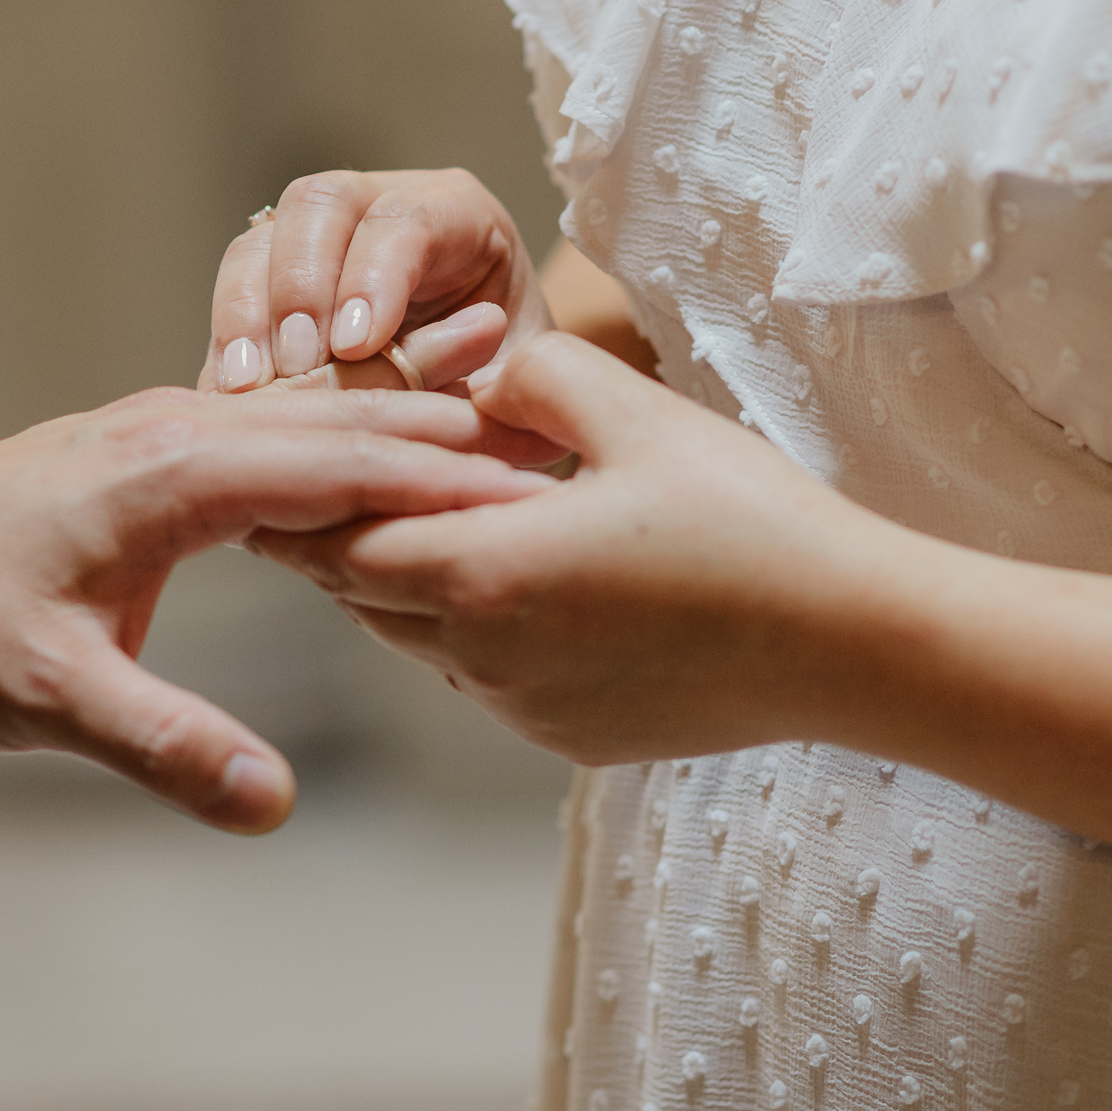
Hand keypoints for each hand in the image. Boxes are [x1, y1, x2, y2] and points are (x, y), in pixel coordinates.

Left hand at [0, 386, 554, 831]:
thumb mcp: (49, 697)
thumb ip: (166, 746)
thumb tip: (274, 807)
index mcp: (174, 471)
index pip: (345, 467)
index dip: (447, 490)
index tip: (544, 508)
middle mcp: (182, 428)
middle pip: (349, 423)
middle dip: (457, 443)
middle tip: (569, 460)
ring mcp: (168, 429)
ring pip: (318, 418)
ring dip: (412, 433)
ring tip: (515, 448)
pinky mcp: (156, 451)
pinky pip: (281, 433)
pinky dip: (354, 443)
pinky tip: (394, 466)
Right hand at [201, 169, 551, 391]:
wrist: (479, 410)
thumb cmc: (508, 391)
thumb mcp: (515, 388)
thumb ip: (491, 377)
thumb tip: (474, 363)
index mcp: (463, 216)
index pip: (408, 218)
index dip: (376, 275)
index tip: (357, 346)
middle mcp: (383, 207)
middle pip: (322, 204)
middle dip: (302, 283)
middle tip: (299, 363)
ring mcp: (319, 240)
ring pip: (263, 238)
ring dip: (249, 310)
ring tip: (251, 384)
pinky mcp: (272, 284)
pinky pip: (234, 288)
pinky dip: (228, 337)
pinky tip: (233, 391)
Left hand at [249, 333, 912, 764]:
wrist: (850, 645)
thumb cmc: (749, 520)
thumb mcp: (634, 411)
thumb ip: (532, 374)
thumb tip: (474, 380)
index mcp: (485, 573)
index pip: (337, 544)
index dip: (296, 504)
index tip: (261, 469)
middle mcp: (484, 657)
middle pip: (364, 596)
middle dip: (337, 540)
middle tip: (303, 488)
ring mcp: (524, 708)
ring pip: (420, 640)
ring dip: (405, 584)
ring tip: (397, 522)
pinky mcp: (566, 736)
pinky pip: (482, 676)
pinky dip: (468, 627)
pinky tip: (503, 581)